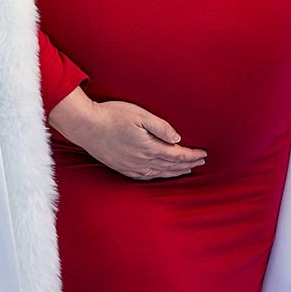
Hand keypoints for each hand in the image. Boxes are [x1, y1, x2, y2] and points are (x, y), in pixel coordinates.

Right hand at [50, 89, 207, 179]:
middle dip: (188, 164)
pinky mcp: (122, 167)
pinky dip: (158, 176)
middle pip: (171, 165)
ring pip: (159, 173)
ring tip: (186, 170)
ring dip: (175, 172)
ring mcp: (131, 166)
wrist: (86, 126)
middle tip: (201, 162)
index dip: (192, 155)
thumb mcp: (139, 114)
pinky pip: (145, 177)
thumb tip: (177, 139)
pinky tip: (160, 174)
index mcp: (149, 147)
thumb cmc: (112, 115)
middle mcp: (142, 161)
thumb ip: (160, 127)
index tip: (204, 154)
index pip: (177, 154)